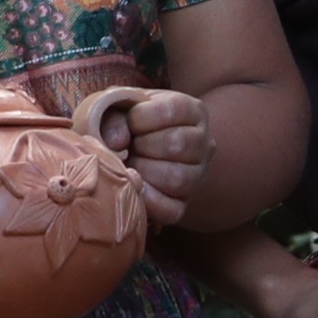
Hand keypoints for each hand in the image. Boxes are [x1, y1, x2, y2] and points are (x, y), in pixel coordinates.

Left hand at [108, 86, 215, 232]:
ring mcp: (198, 176)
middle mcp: (205, 143)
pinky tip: (133, 186)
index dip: (140, 117)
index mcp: (193, 112)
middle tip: (129, 146)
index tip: (129, 122)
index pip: (172, 111)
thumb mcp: (119, 108)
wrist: (136, 151)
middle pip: (177, 144)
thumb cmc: (127, 123)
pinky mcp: (184, 203)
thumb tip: (116, 143)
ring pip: (177, 178)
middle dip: (141, 145)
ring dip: (143, 172)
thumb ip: (113, 116)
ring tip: (131, 165)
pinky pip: (171, 210)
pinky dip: (145, 201)